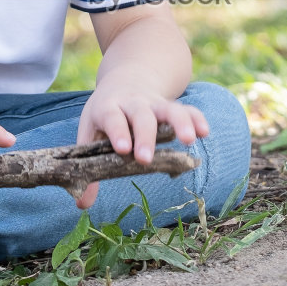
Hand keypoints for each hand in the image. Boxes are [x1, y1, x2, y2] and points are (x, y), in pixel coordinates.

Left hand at [74, 85, 208, 209]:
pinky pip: (186, 109)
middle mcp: (132, 103)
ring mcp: (154, 103)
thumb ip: (85, 166)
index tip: (123, 149)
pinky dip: (196, 118)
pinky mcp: (171, 105)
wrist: (125, 80)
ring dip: (179, 123)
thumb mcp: (89, 133)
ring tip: (189, 141)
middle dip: (145, 136)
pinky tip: (204, 133)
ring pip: (168, 109)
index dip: (118, 132)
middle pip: (141, 116)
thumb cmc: (105, 114)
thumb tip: (82, 205)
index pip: (112, 117)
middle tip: (145, 159)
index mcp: (108, 107)